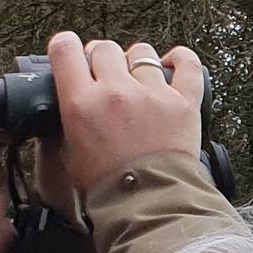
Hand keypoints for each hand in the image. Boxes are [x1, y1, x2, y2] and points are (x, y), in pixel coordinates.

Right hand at [45, 31, 205, 198]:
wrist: (148, 204)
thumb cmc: (108, 186)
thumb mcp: (70, 150)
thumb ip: (69, 115)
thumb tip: (71, 96)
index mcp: (81, 102)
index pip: (65, 49)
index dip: (67, 47)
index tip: (71, 54)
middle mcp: (116, 91)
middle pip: (104, 48)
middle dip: (102, 59)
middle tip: (106, 77)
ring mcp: (152, 94)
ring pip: (141, 53)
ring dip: (137, 62)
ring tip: (138, 80)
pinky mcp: (184, 102)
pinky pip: (187, 63)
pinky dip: (180, 59)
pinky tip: (172, 63)